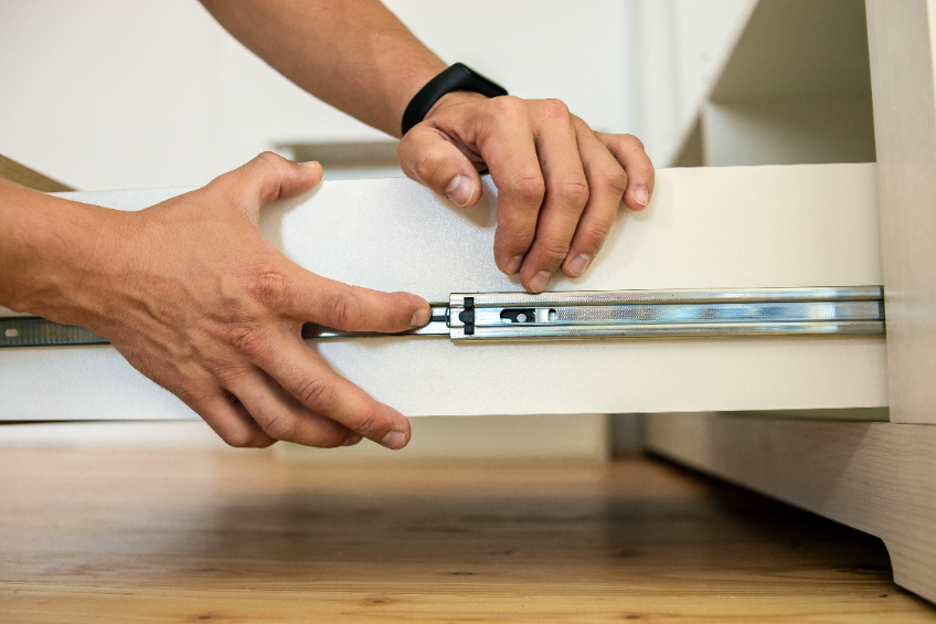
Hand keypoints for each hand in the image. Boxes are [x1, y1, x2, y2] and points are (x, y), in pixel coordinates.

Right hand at [71, 153, 429, 448]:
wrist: (100, 269)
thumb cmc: (162, 240)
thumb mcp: (227, 194)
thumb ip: (274, 176)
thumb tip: (308, 171)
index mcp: (269, 287)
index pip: (347, 308)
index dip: (390, 314)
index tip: (414, 315)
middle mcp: (252, 335)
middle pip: (323, 389)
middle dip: (369, 416)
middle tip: (397, 428)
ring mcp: (224, 368)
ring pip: (285, 421)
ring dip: (325, 435)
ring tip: (350, 435)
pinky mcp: (196, 388)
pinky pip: (238, 428)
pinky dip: (266, 437)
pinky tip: (282, 430)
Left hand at [396, 93, 654, 292]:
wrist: (466, 116)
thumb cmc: (451, 136)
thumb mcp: (420, 148)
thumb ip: (434, 167)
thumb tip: (465, 191)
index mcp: (506, 119)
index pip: (525, 186)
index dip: (519, 233)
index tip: (508, 261)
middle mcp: (548, 118)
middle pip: (569, 191)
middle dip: (554, 244)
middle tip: (537, 275)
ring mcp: (576, 127)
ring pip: (604, 181)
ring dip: (593, 232)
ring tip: (574, 264)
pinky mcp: (593, 136)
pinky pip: (628, 151)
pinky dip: (639, 178)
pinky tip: (637, 206)